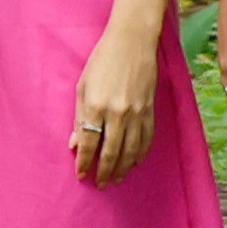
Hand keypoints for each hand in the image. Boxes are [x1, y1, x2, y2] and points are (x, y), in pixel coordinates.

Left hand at [69, 24, 161, 184]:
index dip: (85, 162)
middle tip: (100, 184)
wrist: (132, 43)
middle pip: (111, 152)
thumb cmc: (102, 61)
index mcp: (96, 106)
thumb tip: (75, 144)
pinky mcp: (151, 111)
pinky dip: (140, 155)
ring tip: (115, 179)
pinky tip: (133, 162)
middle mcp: (118, 113)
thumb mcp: (83, 86)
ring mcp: (137, 113)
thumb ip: (80, 117)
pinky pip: (146, 140)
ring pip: (131, 150)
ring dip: (123, 168)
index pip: (90, 143)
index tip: (81, 174)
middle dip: (104, 171)